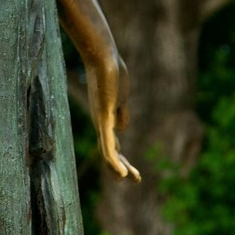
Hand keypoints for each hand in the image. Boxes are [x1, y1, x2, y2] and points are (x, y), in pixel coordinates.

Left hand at [85, 50, 140, 182]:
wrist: (102, 55)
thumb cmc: (111, 70)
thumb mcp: (119, 95)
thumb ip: (121, 111)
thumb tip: (122, 128)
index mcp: (105, 117)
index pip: (111, 144)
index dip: (120, 159)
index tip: (129, 174)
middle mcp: (100, 121)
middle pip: (109, 151)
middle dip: (120, 167)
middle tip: (135, 179)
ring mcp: (101, 120)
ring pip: (107, 151)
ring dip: (117, 168)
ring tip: (125, 179)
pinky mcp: (103, 116)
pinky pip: (107, 143)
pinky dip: (113, 160)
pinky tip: (120, 172)